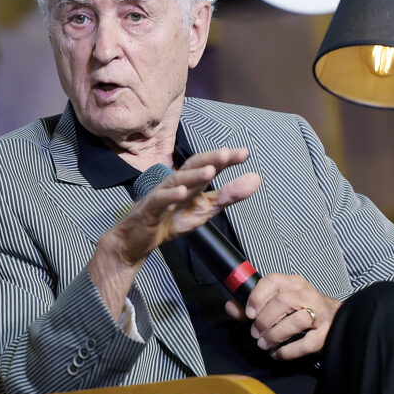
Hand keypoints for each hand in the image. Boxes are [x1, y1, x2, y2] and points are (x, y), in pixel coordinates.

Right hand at [107, 147, 259, 264]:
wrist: (137, 240)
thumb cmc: (170, 220)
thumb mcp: (205, 209)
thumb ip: (228, 195)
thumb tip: (256, 179)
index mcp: (191, 184)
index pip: (208, 166)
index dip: (225, 159)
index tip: (243, 153)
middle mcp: (176, 184)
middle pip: (192, 166)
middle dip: (209, 159)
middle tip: (227, 154)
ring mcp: (162, 195)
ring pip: (177, 180)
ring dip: (193, 175)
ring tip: (210, 171)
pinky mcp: (150, 210)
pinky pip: (160, 200)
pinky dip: (171, 195)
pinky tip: (182, 192)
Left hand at [226, 273, 340, 359]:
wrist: (337, 318)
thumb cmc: (302, 308)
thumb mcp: (280, 301)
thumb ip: (253, 305)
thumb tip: (230, 306)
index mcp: (294, 283)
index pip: (273, 281)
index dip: (258, 297)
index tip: (249, 313)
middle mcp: (308, 295)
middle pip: (283, 302)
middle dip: (264, 320)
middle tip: (255, 333)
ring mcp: (319, 314)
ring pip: (296, 321)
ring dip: (275, 335)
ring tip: (265, 344)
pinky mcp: (324, 334)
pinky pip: (305, 343)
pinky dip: (288, 351)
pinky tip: (278, 353)